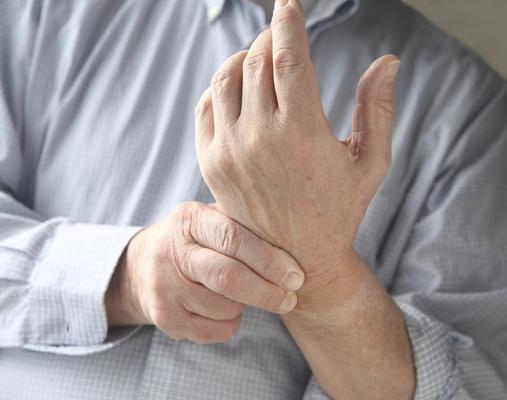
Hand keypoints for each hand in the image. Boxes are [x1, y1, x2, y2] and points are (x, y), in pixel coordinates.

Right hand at [105, 202, 304, 342]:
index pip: (233, 239)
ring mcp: (163, 287)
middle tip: (291, 297)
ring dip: (246, 305)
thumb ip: (246, 225)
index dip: (269, 260)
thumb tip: (301, 243)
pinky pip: (214, 331)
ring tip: (246, 293)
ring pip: (224, 308)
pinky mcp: (164, 317)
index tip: (296, 275)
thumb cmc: (198, 239)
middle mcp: (171, 252)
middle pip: (228, 278)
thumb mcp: (215, 218)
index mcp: (189, 219)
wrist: (142, 265)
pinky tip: (227, 309)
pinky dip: (231, 323)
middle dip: (267, 292)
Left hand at [194, 0, 399, 288]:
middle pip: (258, 62)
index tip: (289, 3)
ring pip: (227, 78)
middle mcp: (259, 140)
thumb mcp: (371, 163)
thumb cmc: (340, 210)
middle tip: (283, 34)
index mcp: (302, 135)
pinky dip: (221, 84)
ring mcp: (229, 152)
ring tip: (262, 56)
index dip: (288, 23)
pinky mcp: (211, 163)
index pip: (288, 59)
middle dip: (271, 38)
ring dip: (244, 56)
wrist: (297, 260)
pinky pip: (207, 106)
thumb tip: (389, 60)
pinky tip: (239, 84)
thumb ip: (378, 108)